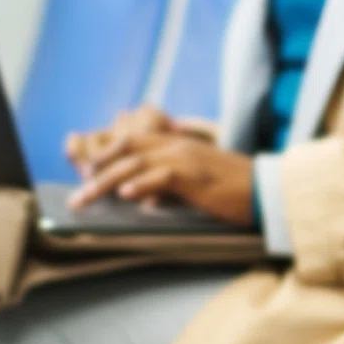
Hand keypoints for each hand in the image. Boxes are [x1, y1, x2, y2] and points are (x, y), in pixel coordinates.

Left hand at [66, 112, 252, 225]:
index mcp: (178, 145)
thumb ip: (169, 187)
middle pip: (126, 150)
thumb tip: (143, 202)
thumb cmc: (234, 191)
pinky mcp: (195, 175)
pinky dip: (140, 184)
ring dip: (105, 182)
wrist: (267, 190)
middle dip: (96, 170)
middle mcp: (178, 145)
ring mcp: (186, 158)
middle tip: (76, 194)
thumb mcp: (196, 184)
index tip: (86, 173)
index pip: (132, 142)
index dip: (106, 155)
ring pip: (135, 163)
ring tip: (85, 198)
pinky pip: (161, 176)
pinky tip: (124, 195)